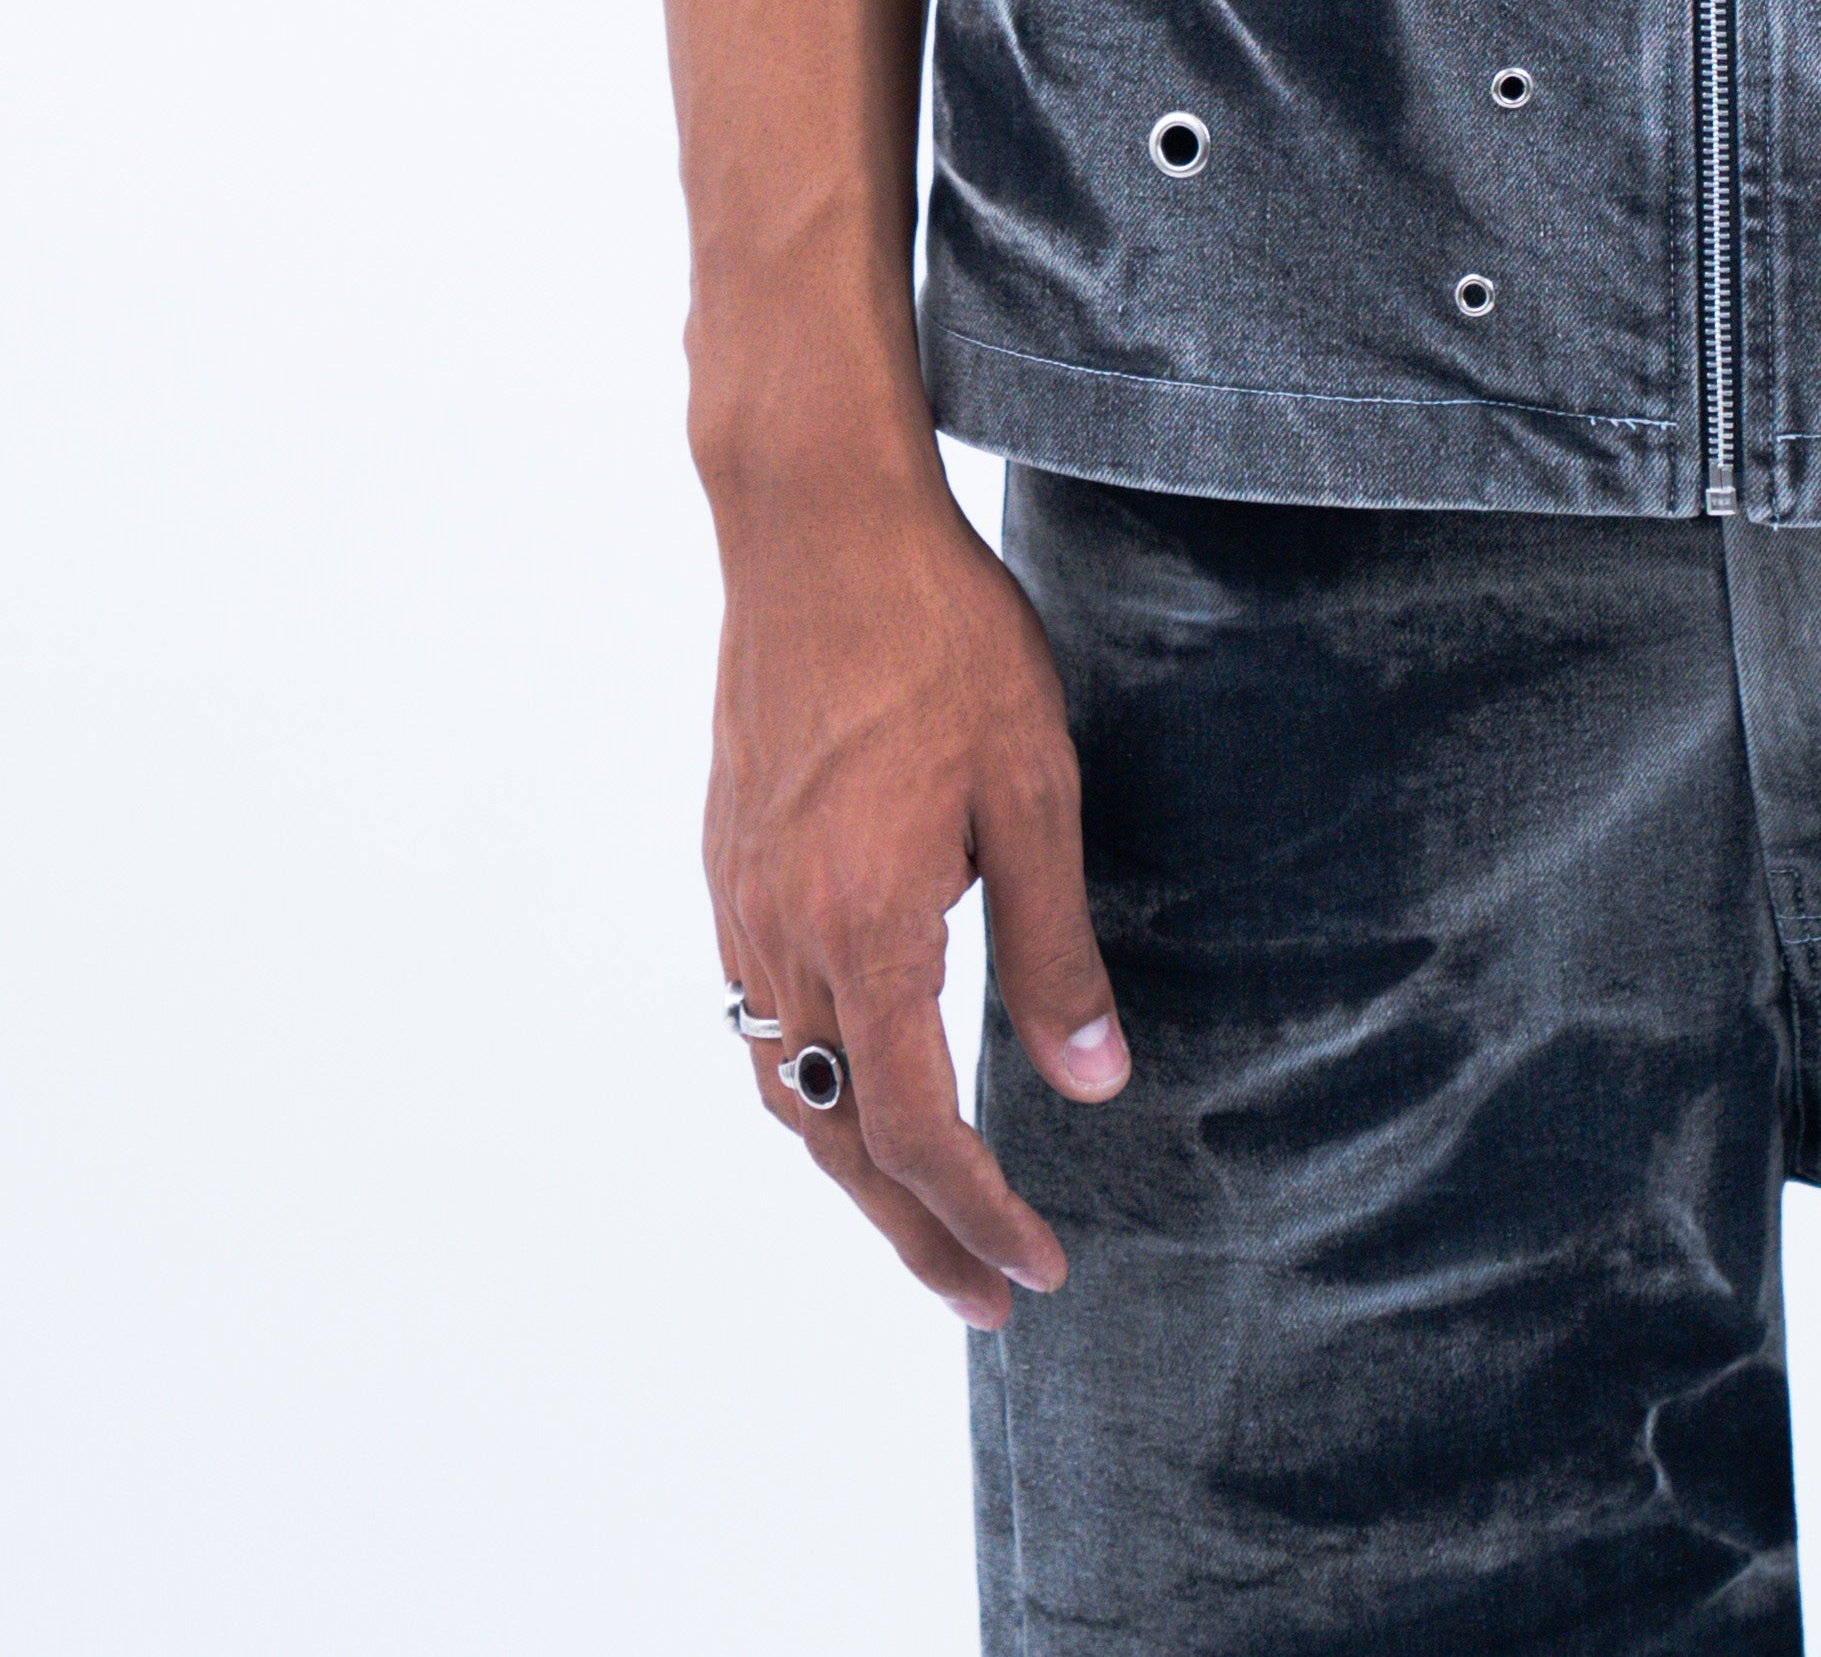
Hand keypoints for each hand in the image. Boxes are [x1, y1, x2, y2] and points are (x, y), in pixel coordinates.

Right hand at [707, 465, 1129, 1328]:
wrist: (815, 523)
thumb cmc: (940, 636)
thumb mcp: (1032, 783)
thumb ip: (1054, 944)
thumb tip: (1090, 1080)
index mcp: (862, 927)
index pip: (910, 1127)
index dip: (974, 1214)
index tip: (1035, 1269)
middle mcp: (780, 935)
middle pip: (835, 1136)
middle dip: (913, 1231)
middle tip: (985, 1298)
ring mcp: (741, 901)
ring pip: (785, 1085)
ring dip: (854, 1166)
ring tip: (926, 1214)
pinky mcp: (730, 861)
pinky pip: (760, 1017)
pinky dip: (811, 1084)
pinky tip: (857, 1079)